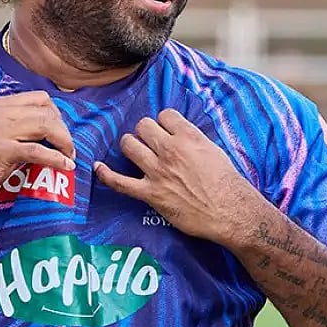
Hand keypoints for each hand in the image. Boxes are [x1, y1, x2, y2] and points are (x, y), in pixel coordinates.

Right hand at [0, 91, 75, 210]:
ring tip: (68, 157)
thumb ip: (19, 131)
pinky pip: (36, 150)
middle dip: (64, 131)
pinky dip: (55, 158)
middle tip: (68, 150)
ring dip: (64, 142)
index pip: (41, 99)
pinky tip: (65, 166)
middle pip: (47, 111)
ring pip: (45, 126)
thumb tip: (51, 137)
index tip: (61, 135)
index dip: (58, 116)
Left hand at [93, 109, 257, 244]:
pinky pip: (119, 182)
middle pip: (143, 126)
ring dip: (130, 146)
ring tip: (135, 151)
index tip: (166, 131)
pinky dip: (105, 174)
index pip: (164, 115)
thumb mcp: (214, 150)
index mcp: (188, 137)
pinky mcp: (150, 193)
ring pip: (129, 145)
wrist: (230, 211)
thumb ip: (194, 139)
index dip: (164, 122)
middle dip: (145, 132)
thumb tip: (180, 135)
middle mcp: (170, 150)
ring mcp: (158, 172)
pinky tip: (97, 167)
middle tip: (151, 142)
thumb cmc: (227, 182)